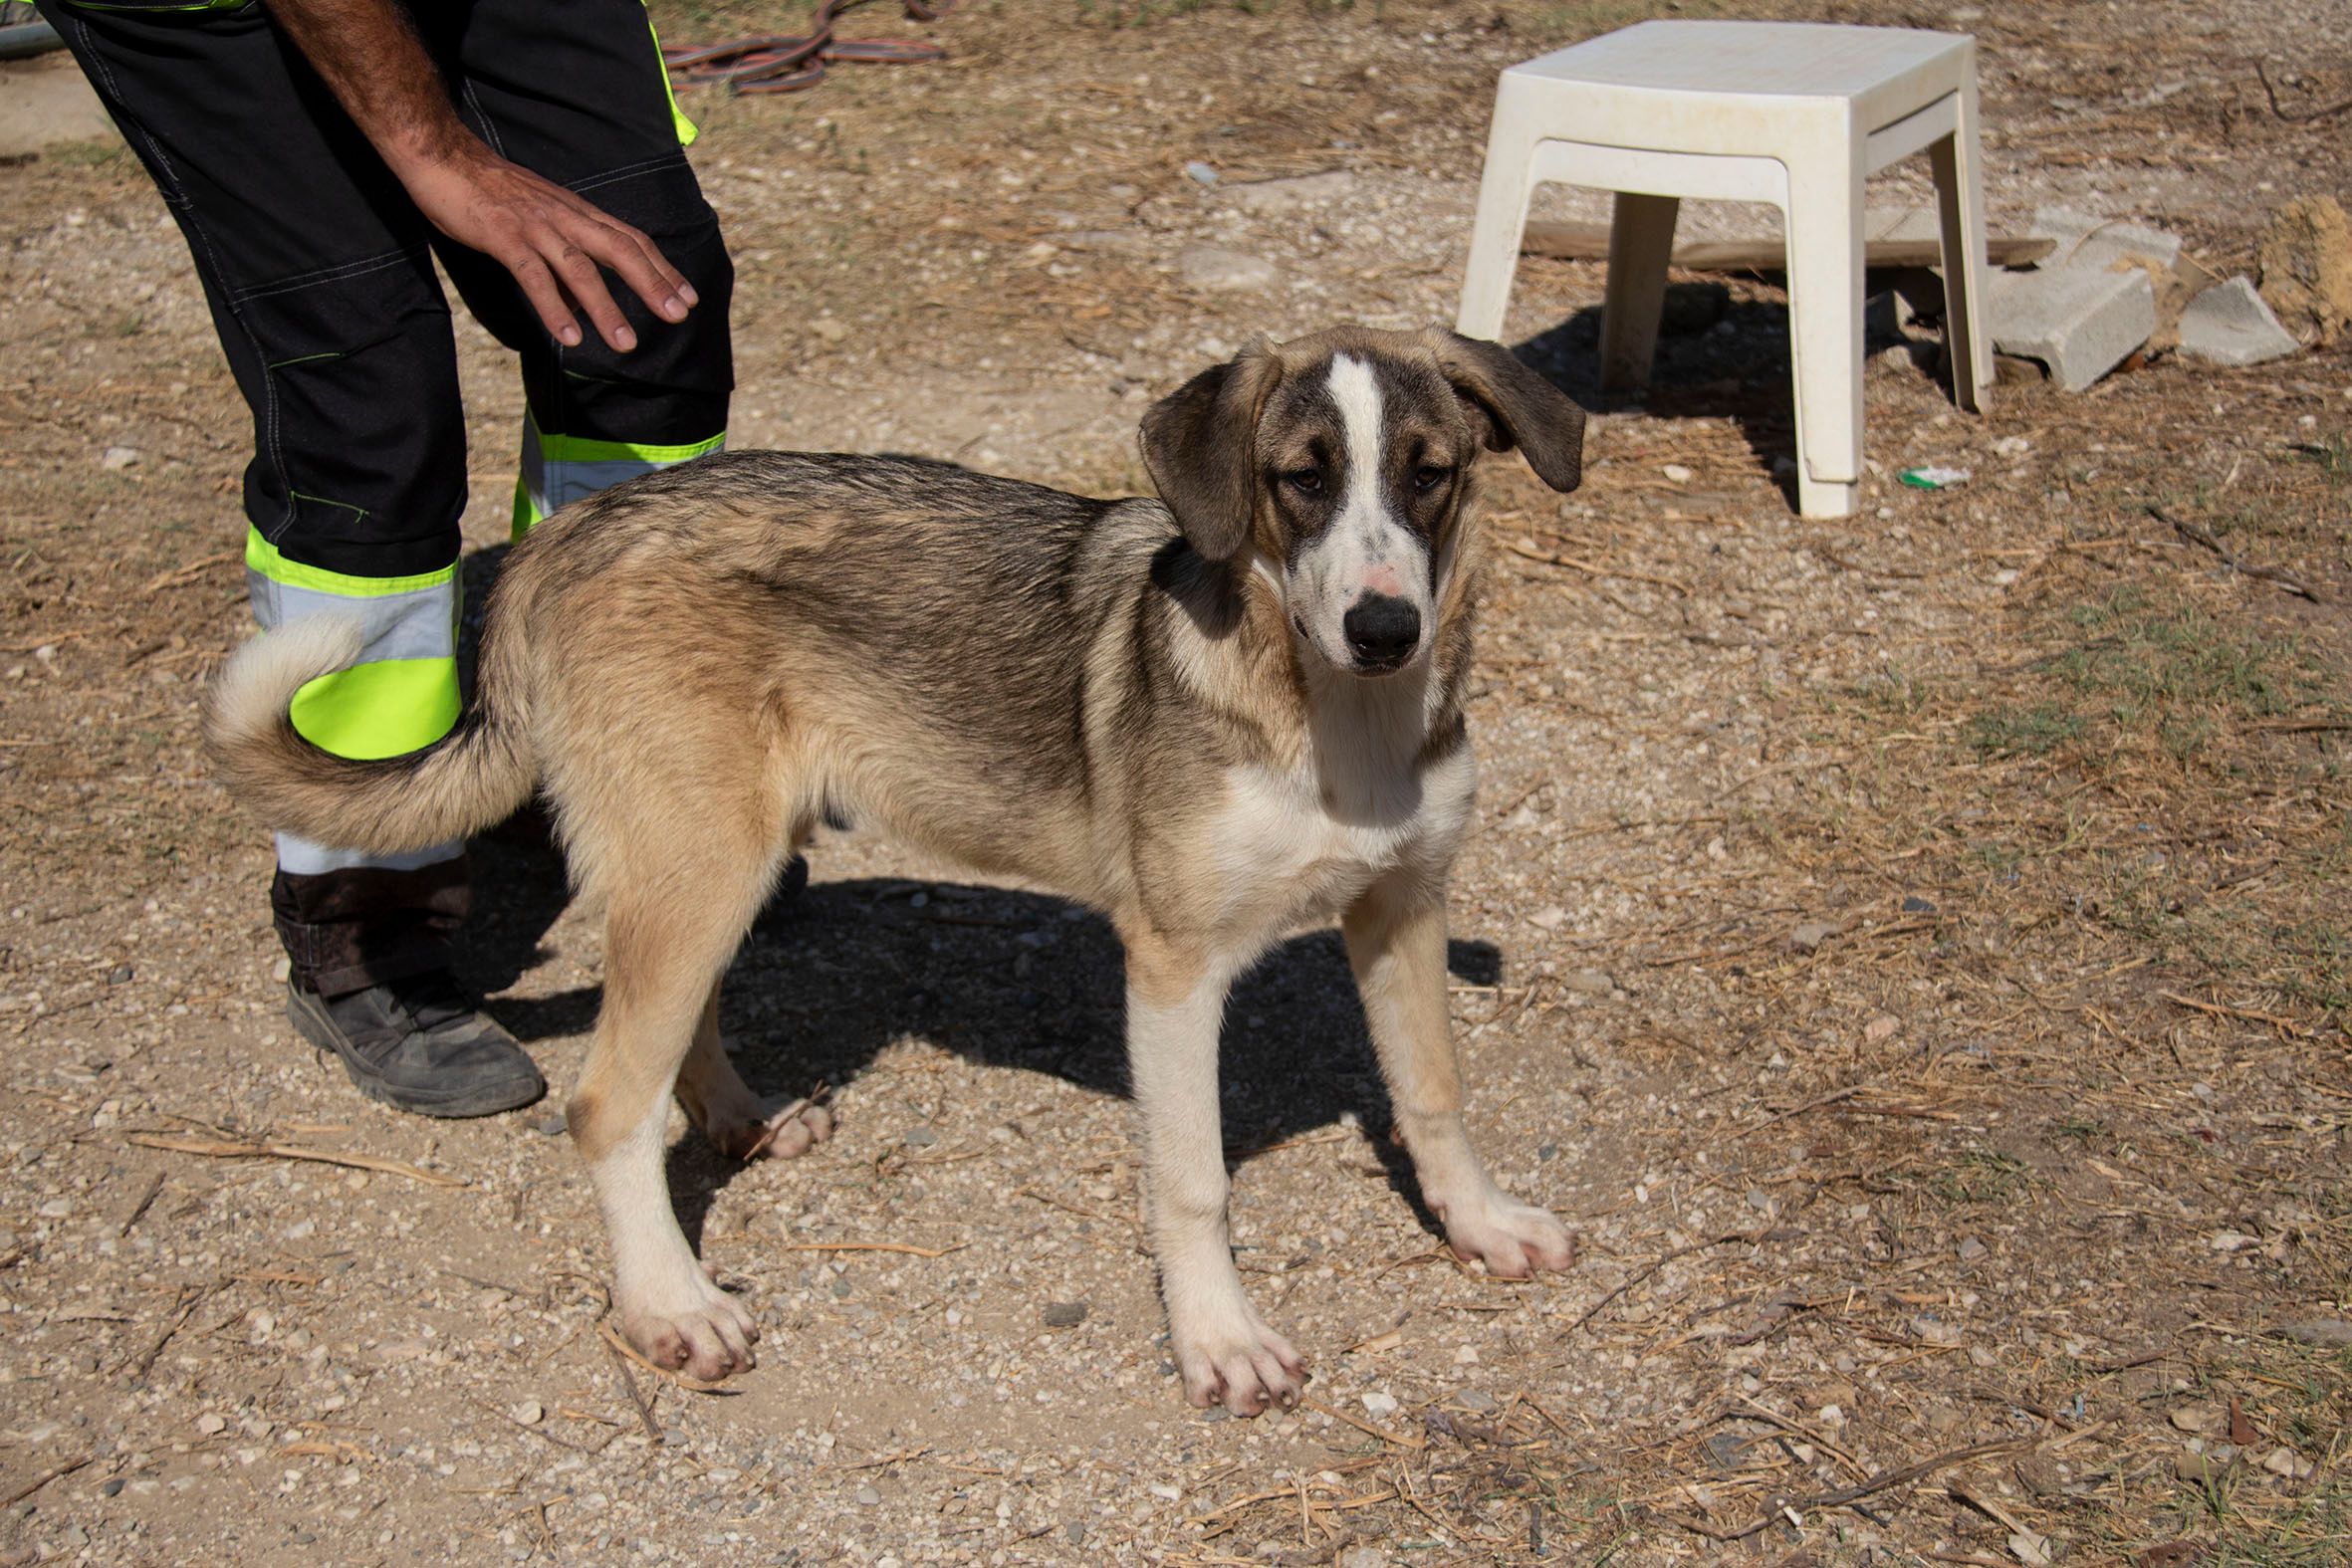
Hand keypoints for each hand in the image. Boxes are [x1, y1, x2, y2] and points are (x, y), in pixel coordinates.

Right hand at [397, 141, 698, 352]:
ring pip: (580, 269)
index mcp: (577, 212)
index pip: (631, 239)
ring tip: (627, 344)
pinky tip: (570, 337)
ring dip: (607, 308)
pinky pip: (534, 275)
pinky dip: (554, 308)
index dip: (661, 268)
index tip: (687, 297)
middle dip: (652, 284)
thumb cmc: (491, 192)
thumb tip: (584, 311)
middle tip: (678, 317)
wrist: (442, 156)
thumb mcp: (539, 222)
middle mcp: (565, 217)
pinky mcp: (503, 236)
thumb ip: (563, 263)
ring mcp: (535, 225)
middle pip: (619, 250)